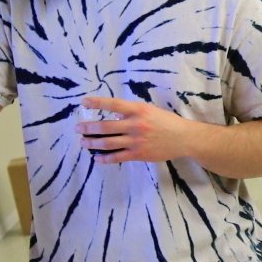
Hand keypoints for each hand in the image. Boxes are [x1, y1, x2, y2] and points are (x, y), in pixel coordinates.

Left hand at [78, 95, 195, 163]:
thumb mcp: (149, 110)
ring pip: (108, 143)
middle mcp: (135, 124)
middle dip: (88, 127)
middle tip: (78, 128)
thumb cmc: (166, 121)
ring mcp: (136, 141)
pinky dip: (105, 158)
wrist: (183, 138)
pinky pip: (117, 157)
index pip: (113, 104)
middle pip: (105, 126)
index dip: (97, 103)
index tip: (84, 102)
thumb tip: (113, 115)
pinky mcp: (138, 154)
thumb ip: (132, 112)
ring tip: (83, 142)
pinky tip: (97, 158)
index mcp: (138, 110)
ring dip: (92, 143)